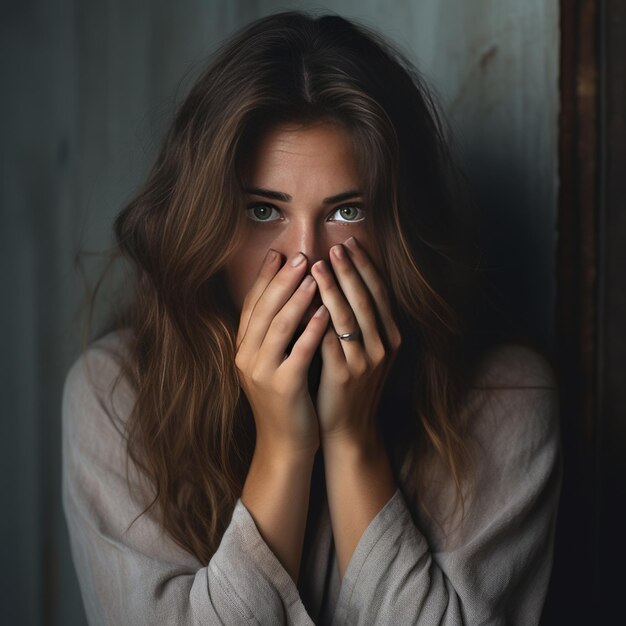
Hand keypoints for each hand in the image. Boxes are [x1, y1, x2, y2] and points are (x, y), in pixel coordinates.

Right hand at [234, 249, 329, 455]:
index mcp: (243, 349)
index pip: (251, 305)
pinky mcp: (282, 387)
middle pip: (263, 309)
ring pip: (278, 326)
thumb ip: (274, 334)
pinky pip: (298, 351)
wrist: (284, 443)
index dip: (264, 278)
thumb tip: (289, 296)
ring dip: (296, 297)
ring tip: (313, 274)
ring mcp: (262, 372)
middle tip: (299, 255)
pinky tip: (324, 311)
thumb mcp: (271, 363)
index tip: (278, 254)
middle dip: (281, 280)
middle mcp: (247, 357)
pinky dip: (311, 328)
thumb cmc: (284, 399)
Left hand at [311, 237, 401, 446]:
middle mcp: (383, 347)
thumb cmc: (351, 385)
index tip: (351, 242)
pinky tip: (306, 302)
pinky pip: (330, 341)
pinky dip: (319, 320)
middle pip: (367, 300)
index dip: (366, 267)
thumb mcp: (366, 351)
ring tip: (317, 265)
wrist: (349, 428)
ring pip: (349, 317)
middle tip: (335, 246)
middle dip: (351, 270)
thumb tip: (345, 281)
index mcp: (390, 337)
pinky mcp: (343, 376)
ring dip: (333, 288)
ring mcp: (365, 362)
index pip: (379, 293)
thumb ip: (361, 321)